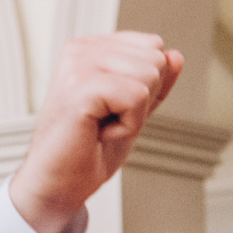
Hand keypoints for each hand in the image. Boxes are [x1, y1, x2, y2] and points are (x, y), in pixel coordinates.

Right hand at [7, 32, 183, 232]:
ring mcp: (78, 65)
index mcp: (91, 48)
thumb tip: (175, 56)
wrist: (57, 186)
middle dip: (142, 101)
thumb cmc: (85, 152)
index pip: (152, 46)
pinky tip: (99, 133)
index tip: (111, 109)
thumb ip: (153, 84)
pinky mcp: (81, 87)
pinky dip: (127, 126)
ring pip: (149, 76)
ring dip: (133, 115)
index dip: (146, 87)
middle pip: (155, 59)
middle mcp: (81, 50)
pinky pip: (136, 97)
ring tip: (100, 127)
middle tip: (105, 122)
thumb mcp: (131, 112)